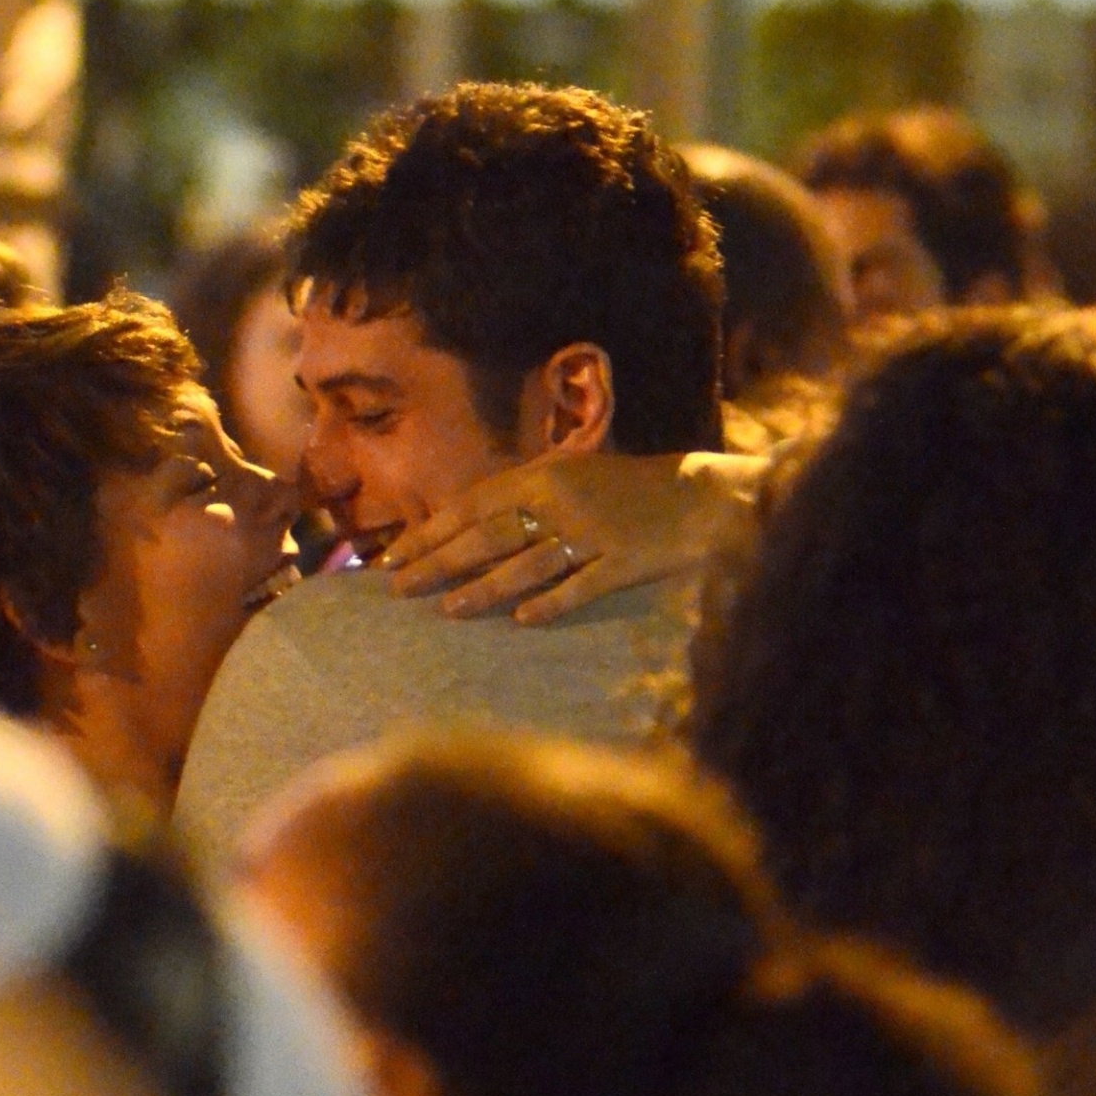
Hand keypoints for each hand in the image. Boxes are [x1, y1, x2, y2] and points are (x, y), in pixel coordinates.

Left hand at [377, 452, 764, 624]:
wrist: (703, 496)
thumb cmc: (629, 489)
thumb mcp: (571, 477)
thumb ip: (522, 498)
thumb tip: (463, 531)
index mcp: (544, 474)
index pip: (472, 505)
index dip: (430, 531)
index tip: (392, 556)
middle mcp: (562, 500)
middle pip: (489, 535)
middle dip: (439, 561)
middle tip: (399, 588)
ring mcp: (594, 532)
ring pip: (527, 563)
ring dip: (483, 586)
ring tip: (446, 609)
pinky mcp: (626, 562)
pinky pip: (582, 585)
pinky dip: (552, 602)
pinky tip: (522, 621)